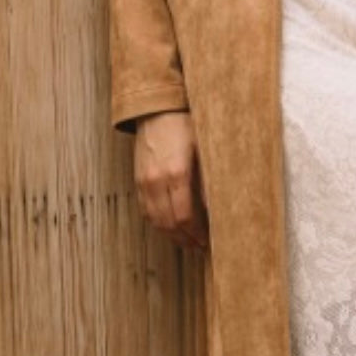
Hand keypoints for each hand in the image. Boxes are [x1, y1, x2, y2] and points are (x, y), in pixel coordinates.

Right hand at [133, 110, 209, 251]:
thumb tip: (218, 208)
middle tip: (200, 247)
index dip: (196, 233)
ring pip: (155, 220)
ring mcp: (144, 181)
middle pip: (169, 223)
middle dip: (185, 238)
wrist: (157, 109)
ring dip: (171, 235)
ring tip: (187, 241)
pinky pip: (145, 210)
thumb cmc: (185, 125)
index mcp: (177, 172)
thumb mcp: (205, 150)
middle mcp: (156, 180)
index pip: (185, 216)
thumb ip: (210, 181)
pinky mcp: (137, 180)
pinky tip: (170, 226)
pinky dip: (157, 223)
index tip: (207, 240)